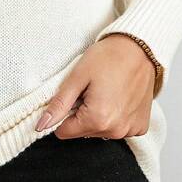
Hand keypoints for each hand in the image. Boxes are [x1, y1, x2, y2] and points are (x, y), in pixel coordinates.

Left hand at [35, 34, 155, 138]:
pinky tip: (119, 97)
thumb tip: (41, 125)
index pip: (64, 132)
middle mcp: (116, 130)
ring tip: (106, 92)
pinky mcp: (141, 126)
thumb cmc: (109, 57)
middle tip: (91, 91)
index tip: (74, 96)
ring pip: (99, 131)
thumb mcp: (77, 78)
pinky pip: (119, 128)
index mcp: (98, 120)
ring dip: (98, 116)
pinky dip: (116, 116)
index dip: (63, 113)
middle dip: (81, 114)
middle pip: (82, 132)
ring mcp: (131, 130)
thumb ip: (58, 105)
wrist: (140, 48)